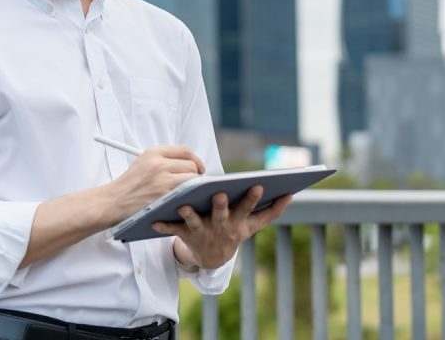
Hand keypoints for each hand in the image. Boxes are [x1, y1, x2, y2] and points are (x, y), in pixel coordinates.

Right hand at [106, 145, 204, 220]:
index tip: (197, 168)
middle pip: (191, 164)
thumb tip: (186, 163)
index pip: (184, 150)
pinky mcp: (164, 196)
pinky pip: (186, 193)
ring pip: (192, 179)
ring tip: (190, 192)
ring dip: (193, 187)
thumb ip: (162, 160)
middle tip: (194, 184)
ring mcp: (162, 180)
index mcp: (153, 153)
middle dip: (195, 174)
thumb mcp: (142, 163)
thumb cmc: (128, 186)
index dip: (195, 159)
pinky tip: (186, 200)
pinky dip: (189, 197)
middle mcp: (158, 163)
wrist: (113, 201)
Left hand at [155, 186, 292, 269]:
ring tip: (182, 204)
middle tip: (219, 193)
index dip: (253, 198)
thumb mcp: (253, 226)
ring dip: (189, 214)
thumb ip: (272, 211)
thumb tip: (291, 195)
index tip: (258, 185)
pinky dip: (163, 225)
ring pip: (195, 222)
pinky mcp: (185, 234)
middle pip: (221, 214)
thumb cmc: (234, 232)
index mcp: (237, 221)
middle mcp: (221, 226)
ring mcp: (203, 231)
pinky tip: (153, 219)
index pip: (248, 208)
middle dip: (221, 205)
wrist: (212, 258)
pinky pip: (172, 230)